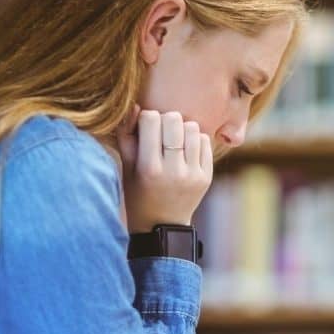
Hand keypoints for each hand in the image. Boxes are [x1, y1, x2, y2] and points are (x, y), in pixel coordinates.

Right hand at [115, 106, 212, 232]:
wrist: (162, 226)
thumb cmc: (138, 194)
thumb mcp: (126, 169)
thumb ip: (127, 137)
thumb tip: (135, 107)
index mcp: (149, 168)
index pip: (151, 120)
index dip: (146, 118)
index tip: (145, 127)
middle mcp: (173, 171)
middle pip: (174, 120)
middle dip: (166, 119)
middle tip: (161, 131)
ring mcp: (193, 174)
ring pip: (192, 128)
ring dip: (182, 129)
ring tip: (174, 140)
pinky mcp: (207, 176)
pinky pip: (205, 141)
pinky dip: (195, 140)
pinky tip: (186, 150)